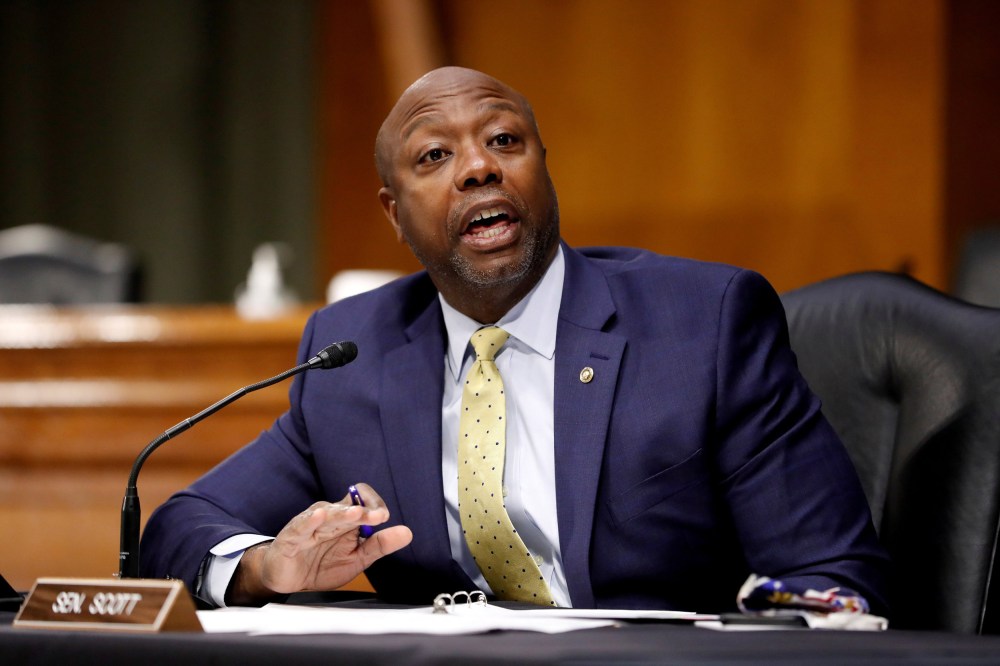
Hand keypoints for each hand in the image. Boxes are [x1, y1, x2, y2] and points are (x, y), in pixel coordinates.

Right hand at [226, 483, 412, 604]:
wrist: (289, 580)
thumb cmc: (322, 564)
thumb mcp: (356, 558)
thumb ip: (379, 545)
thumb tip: (406, 533)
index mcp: (346, 519)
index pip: (361, 499)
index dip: (373, 503)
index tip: (384, 516)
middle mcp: (329, 516)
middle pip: (348, 506)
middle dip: (364, 511)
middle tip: (379, 515)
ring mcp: (310, 524)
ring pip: (328, 514)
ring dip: (343, 513)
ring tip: (356, 514)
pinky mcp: (292, 536)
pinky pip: (301, 525)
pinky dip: (310, 520)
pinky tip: (320, 515)